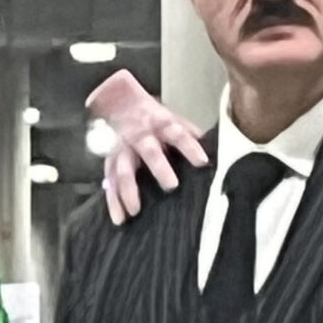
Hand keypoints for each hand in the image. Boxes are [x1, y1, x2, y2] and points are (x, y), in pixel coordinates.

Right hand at [88, 68, 209, 225]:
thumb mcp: (173, 118)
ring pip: (123, 170)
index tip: (202, 162)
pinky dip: (113, 202)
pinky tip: (119, 218)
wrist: (119, 104)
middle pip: (149, 152)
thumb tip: (212, 149)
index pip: (178, 135)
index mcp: (161, 124)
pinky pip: (109, 184)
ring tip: (135, 211)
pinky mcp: (109, 163)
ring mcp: (122, 150)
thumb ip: (189, 132)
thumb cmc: (153, 117)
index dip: (190, 147)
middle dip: (159, 168)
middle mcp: (141, 136)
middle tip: (171, 186)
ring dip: (128, 191)